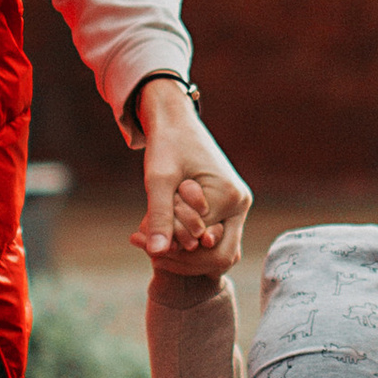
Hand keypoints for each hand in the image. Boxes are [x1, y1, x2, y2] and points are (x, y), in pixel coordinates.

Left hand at [131, 84, 251, 271]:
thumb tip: (156, 253)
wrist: (175, 120)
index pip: (204, 246)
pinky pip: (207, 236)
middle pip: (216, 256)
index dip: (172, 248)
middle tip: (140, 240)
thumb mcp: (158, 180)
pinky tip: (156, 228)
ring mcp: (235, 207)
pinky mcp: (224, 207)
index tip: (137, 235)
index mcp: (230, 197)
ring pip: (212, 250)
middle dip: (178, 255)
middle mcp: (240, 204)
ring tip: (145, 233)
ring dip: (179, 248)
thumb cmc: (167, 144)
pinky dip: (182, 237)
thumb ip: (159, 217)